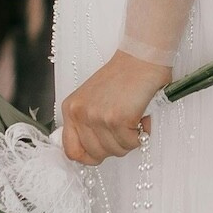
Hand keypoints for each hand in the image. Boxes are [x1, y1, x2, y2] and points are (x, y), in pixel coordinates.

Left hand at [60, 47, 170, 162]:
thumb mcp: (93, 98)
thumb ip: (87, 123)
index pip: (71, 150)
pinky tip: (142, 116)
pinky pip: (132, 143)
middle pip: (96, 154)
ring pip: (116, 151)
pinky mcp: (117, 119)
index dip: (89, 156)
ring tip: (134, 118)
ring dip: (130, 139)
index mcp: (71, 108)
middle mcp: (80, 113)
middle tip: (125, 129)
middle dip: (115, 146)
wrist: (141, 56)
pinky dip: (142, 133)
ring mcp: (97, 117)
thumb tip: (92, 152)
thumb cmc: (123, 76)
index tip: (102, 151)